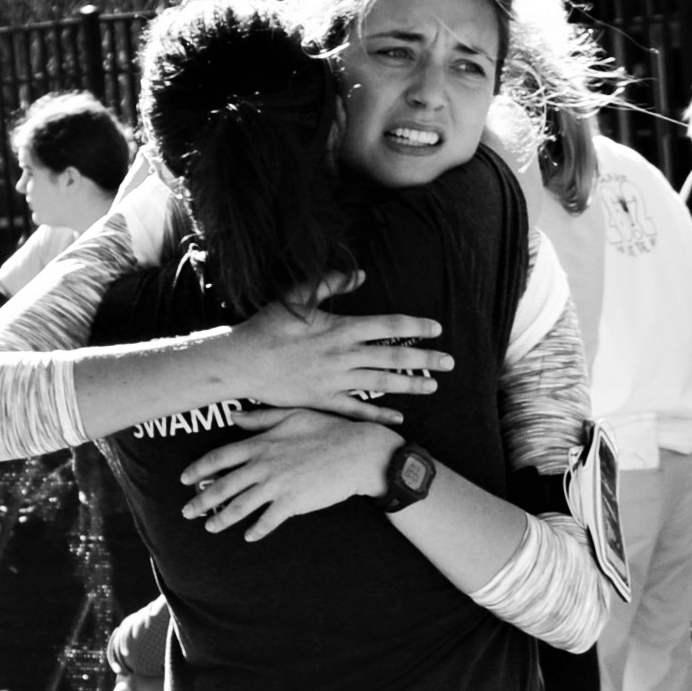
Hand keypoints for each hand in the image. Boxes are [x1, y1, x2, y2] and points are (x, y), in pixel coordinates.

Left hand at [180, 408, 401, 540]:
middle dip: (201, 500)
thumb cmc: (327, 429)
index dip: (198, 468)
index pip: (219, 457)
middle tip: (186, 512)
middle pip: (223, 486)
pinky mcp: (292, 503)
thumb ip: (261, 418)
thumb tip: (234, 416)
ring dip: (221, 518)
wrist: (358, 452)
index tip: (183, 479)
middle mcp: (263, 465)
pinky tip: (248, 536)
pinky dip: (256, 529)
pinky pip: (268, 520)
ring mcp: (277, 485)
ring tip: (210, 526)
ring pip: (240, 506)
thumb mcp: (292, 415)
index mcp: (261, 443)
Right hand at [232, 270, 452, 425]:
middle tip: (450, 362)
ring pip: (381, 384)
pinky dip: (378, 415)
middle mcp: (344, 355)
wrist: (241, 362)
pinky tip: (398, 418)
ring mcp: (335, 380)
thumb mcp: (297, 297)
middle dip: (425, 359)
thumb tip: (360, 273)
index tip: (436, 328)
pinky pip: (357, 410)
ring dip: (409, 385)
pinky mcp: (323, 400)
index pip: (389, 325)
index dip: (416, 326)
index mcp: (341, 328)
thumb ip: (331, 283)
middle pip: (394, 356)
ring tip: (432, 386)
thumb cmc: (267, 326)